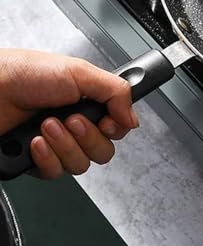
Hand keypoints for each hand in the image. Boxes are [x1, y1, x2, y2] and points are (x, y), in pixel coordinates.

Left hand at [0, 49, 137, 178]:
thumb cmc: (26, 73)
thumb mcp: (80, 72)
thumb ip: (116, 91)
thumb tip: (133, 118)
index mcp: (89, 101)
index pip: (118, 127)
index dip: (115, 128)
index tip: (105, 121)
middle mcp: (75, 124)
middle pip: (103, 150)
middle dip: (87, 137)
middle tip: (71, 119)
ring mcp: (57, 144)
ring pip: (81, 164)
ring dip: (64, 145)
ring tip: (46, 125)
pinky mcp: (37, 161)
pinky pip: (56, 173)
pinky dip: (46, 158)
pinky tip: (35, 141)